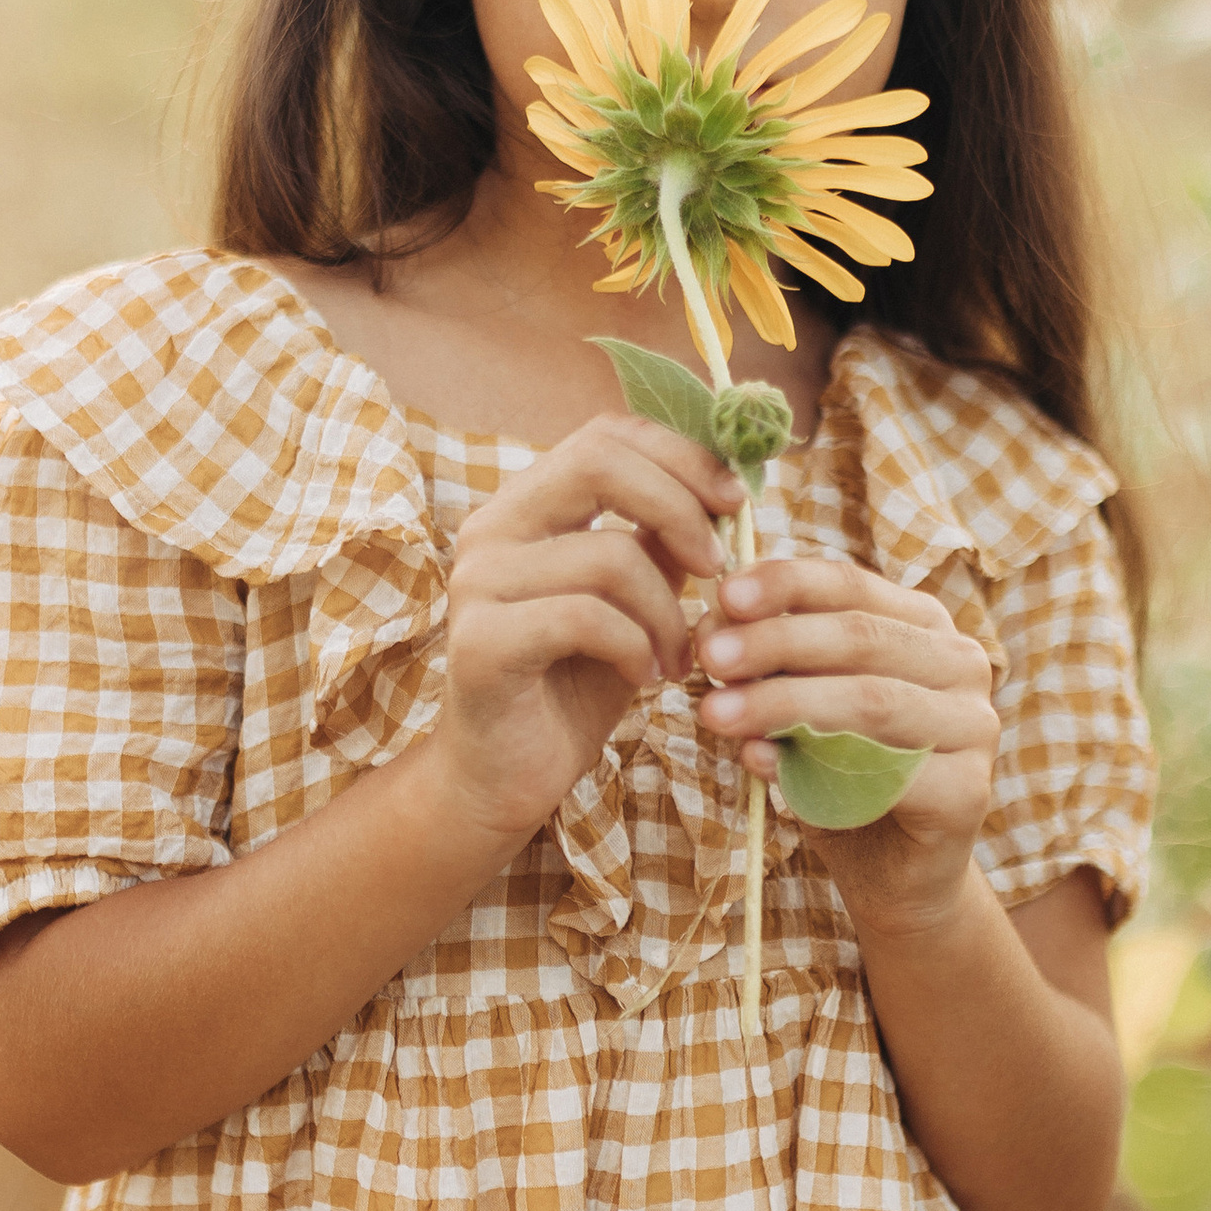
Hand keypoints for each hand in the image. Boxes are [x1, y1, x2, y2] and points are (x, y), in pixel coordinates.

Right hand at [427, 413, 744, 851]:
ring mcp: (478, 583)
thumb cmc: (575, 684)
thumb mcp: (634, 599)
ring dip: (667, 611)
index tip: (733, 503)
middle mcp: (490, 528)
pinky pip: (585, 618)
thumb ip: (660, 540)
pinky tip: (644, 677)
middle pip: (599, 463)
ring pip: (608, 555)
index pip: (605, 434)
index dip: (680, 455)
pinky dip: (635, 647)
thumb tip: (722, 485)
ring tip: (677, 656)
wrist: (506, 777)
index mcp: (526, 506)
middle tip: (717, 569)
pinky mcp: (482, 642)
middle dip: (681, 510)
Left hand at [695, 555, 997, 927]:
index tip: (723, 593)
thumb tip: (711, 628)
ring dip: (784, 703)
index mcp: (922, 626)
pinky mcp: (968, 791)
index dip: (787, 583)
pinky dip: (814, 767)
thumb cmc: (840, 777)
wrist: (892, 875)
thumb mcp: (796, 708)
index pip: (852, 586)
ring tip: (715, 713)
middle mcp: (961, 664)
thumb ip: (767, 666)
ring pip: (870, 700)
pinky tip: (758, 765)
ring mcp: (974, 726)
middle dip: (776, 642)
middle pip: (861, 637)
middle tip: (710, 658)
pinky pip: (885, 773)